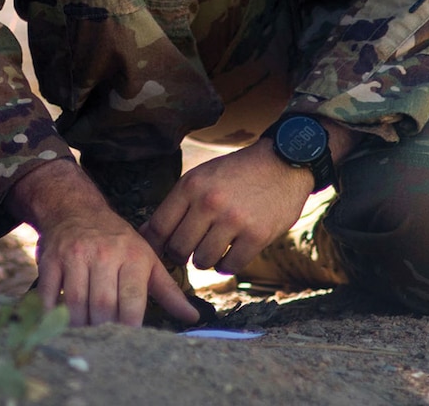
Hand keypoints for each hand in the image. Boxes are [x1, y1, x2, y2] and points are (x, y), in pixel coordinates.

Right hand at [8, 159, 200, 326]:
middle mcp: (103, 255)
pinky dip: (52, 312)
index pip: (131, 301)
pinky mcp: (51, 259)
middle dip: (103, 329)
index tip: (128, 343)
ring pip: (76, 302)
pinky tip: (58, 322)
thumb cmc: (117, 240)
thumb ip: (168, 290)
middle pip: (102, 304)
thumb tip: (193, 316)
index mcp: (131, 257)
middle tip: (104, 342)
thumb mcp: (147, 258)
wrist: (75, 209)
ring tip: (84, 335)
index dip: (129, 327)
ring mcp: (74, 256)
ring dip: (79, 325)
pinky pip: (49, 292)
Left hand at [140, 139, 312, 276]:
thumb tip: (146, 233)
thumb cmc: (235, 173)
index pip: (158, 227)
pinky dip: (226, 265)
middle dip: (180, 256)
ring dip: (204, 261)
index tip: (157, 252)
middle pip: (178, 248)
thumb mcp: (200, 177)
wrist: (282, 163)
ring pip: (202, 261)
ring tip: (210, 251)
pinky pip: (230, 266)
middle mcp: (209, 202)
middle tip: (187, 253)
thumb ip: (176, 204)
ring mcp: (234, 220)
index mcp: (190, 186)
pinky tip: (228, 255)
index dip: (154, 245)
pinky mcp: (257, 235)